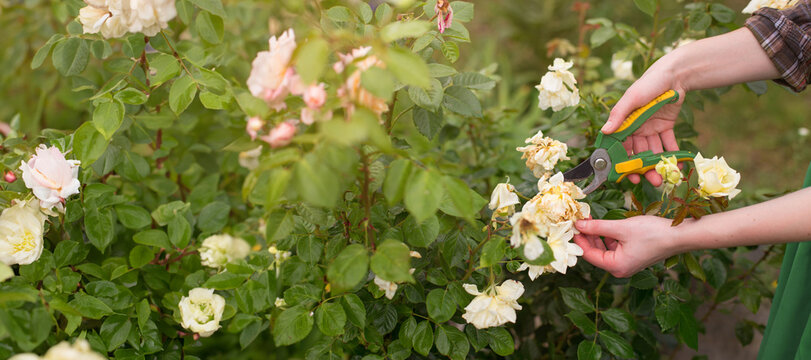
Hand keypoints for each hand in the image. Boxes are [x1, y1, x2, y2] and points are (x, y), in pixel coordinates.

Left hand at [573, 216, 681, 277]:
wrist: (679, 235)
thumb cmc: (653, 233)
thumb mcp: (621, 227)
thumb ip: (597, 227)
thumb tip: (578, 225)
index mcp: (616, 267)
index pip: (588, 255)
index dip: (579, 239)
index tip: (572, 225)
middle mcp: (620, 269)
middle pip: (595, 253)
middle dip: (587, 236)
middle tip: (580, 219)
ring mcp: (626, 263)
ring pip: (604, 249)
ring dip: (597, 235)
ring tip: (590, 219)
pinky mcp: (632, 256)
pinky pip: (614, 247)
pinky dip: (608, 236)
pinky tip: (605, 225)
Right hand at [602, 56, 685, 186]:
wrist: (675, 74)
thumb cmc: (649, 83)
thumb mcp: (632, 97)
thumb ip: (618, 114)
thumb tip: (604, 131)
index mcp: (624, 123)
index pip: (619, 147)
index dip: (621, 162)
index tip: (625, 176)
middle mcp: (635, 128)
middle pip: (637, 153)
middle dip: (642, 168)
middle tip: (650, 181)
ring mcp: (650, 129)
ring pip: (652, 152)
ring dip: (657, 165)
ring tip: (663, 178)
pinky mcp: (666, 127)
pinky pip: (669, 144)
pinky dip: (673, 155)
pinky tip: (678, 167)